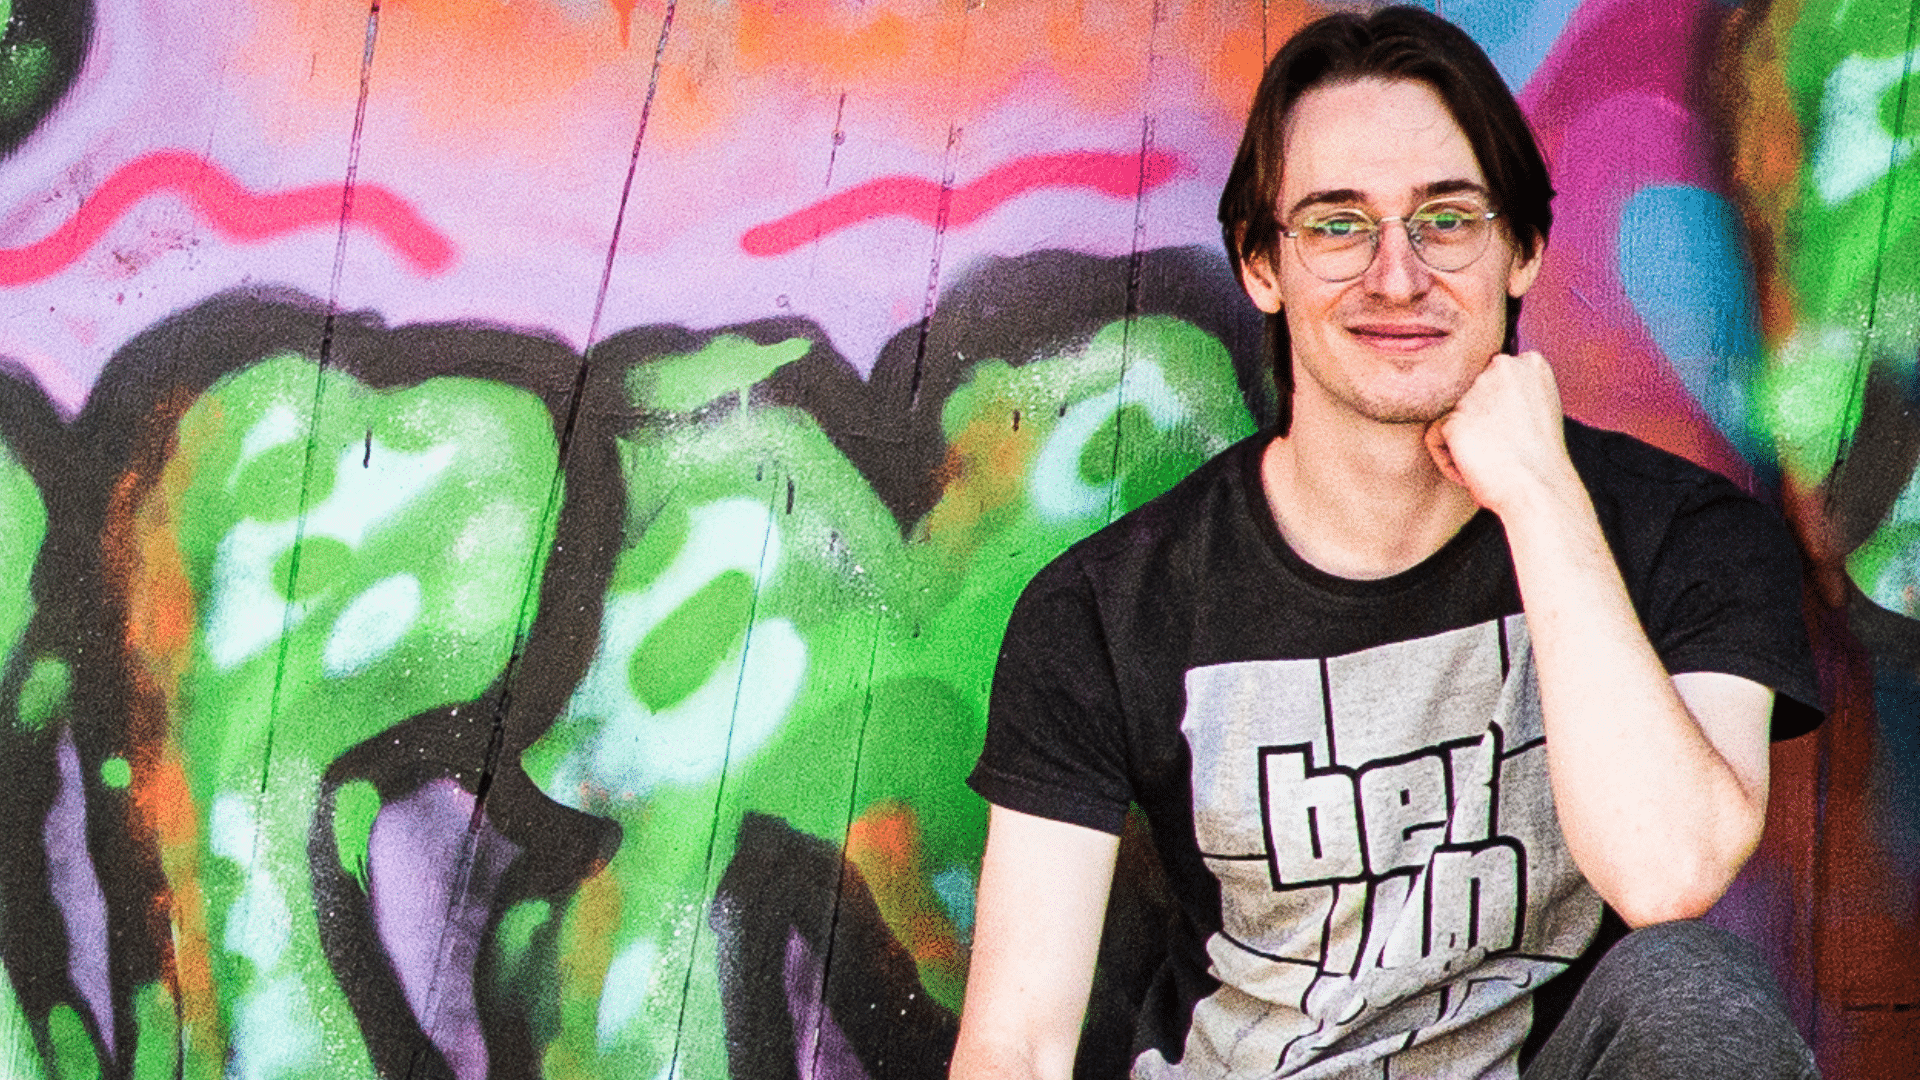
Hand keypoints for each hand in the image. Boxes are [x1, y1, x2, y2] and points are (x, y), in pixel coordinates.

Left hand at [1425, 351, 1579, 517]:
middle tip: (1503, 450)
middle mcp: (1501, 367)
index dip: (1496, 416)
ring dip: (1463, 445)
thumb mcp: (1535, 410)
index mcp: (1529, 363)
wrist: (1539, 491)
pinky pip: (1434, 440)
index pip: (1487, 383)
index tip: (1515, 436)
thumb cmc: (1539, 462)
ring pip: (1449, 418)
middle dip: (1477, 426)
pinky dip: (1449, 462)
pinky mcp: (1454, 418)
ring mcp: (1476, 391)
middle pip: (1465, 397)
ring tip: (1492, 461)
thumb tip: (1480, 397)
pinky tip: (1476, 470)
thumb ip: (1510, 392)